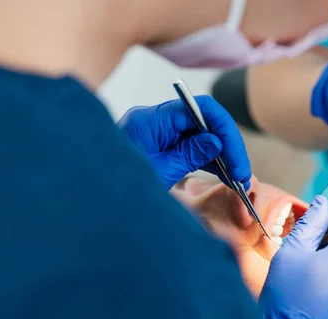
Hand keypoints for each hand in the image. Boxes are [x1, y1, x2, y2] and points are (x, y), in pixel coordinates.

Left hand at [118, 96, 250, 189]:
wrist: (85, 200)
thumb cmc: (112, 185)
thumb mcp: (156, 174)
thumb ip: (187, 155)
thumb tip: (216, 142)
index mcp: (151, 121)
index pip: (200, 109)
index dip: (225, 129)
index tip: (236, 157)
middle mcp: (156, 122)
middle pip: (205, 122)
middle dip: (227, 146)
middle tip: (242, 174)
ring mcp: (159, 135)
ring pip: (201, 136)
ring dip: (222, 156)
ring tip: (238, 181)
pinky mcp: (162, 149)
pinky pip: (192, 149)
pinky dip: (210, 162)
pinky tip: (225, 178)